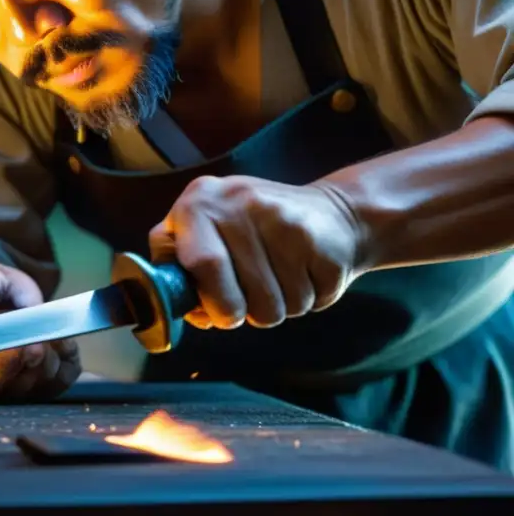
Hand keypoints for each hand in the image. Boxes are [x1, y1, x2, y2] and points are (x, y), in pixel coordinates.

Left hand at [147, 176, 365, 329]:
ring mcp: (283, 220)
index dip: (208, 300)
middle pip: (236, 299)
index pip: (201, 263)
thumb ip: (180, 268)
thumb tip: (194, 313)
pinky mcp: (321, 242)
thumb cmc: (254, 232)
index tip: (216, 309)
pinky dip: (308, 300)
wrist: (334, 212)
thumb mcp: (206, 232)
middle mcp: (239, 203)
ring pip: (272, 308)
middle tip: (247, 300)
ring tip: (280, 278)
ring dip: (276, 307)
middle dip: (239, 314)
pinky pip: (307, 302)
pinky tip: (305, 273)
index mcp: (200, 201)